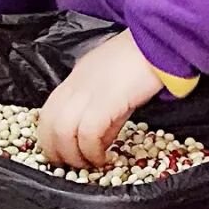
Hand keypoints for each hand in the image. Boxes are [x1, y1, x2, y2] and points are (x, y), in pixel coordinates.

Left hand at [38, 30, 162, 168]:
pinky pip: (88, 132)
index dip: (51, 139)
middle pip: (49, 123)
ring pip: (62, 130)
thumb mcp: (115, 87)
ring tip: (91, 164)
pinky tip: (104, 157)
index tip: (65, 156)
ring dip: (74, 155)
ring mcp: (89, 90)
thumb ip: (104, 113)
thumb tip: (99, 143)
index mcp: (76, 78)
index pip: (48, 112)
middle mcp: (76, 83)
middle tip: (76, 167)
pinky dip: (92, 151)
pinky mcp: (106, 99)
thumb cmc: (142, 61)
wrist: (160, 41)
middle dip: (57, 152)